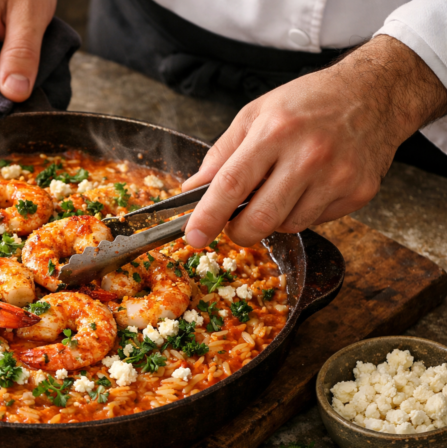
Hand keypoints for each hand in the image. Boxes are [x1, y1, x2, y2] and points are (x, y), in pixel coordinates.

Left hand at [183, 35, 446, 247]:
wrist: (374, 93)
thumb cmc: (308, 102)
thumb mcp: (255, 115)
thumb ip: (221, 155)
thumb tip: (192, 190)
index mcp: (275, 131)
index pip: (232, 184)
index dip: (209, 215)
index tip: (194, 236)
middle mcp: (309, 155)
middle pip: (261, 218)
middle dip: (239, 231)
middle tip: (234, 223)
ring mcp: (337, 176)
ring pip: (288, 225)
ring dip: (273, 218)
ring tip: (280, 188)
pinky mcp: (358, 192)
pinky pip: (315, 221)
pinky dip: (302, 212)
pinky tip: (308, 187)